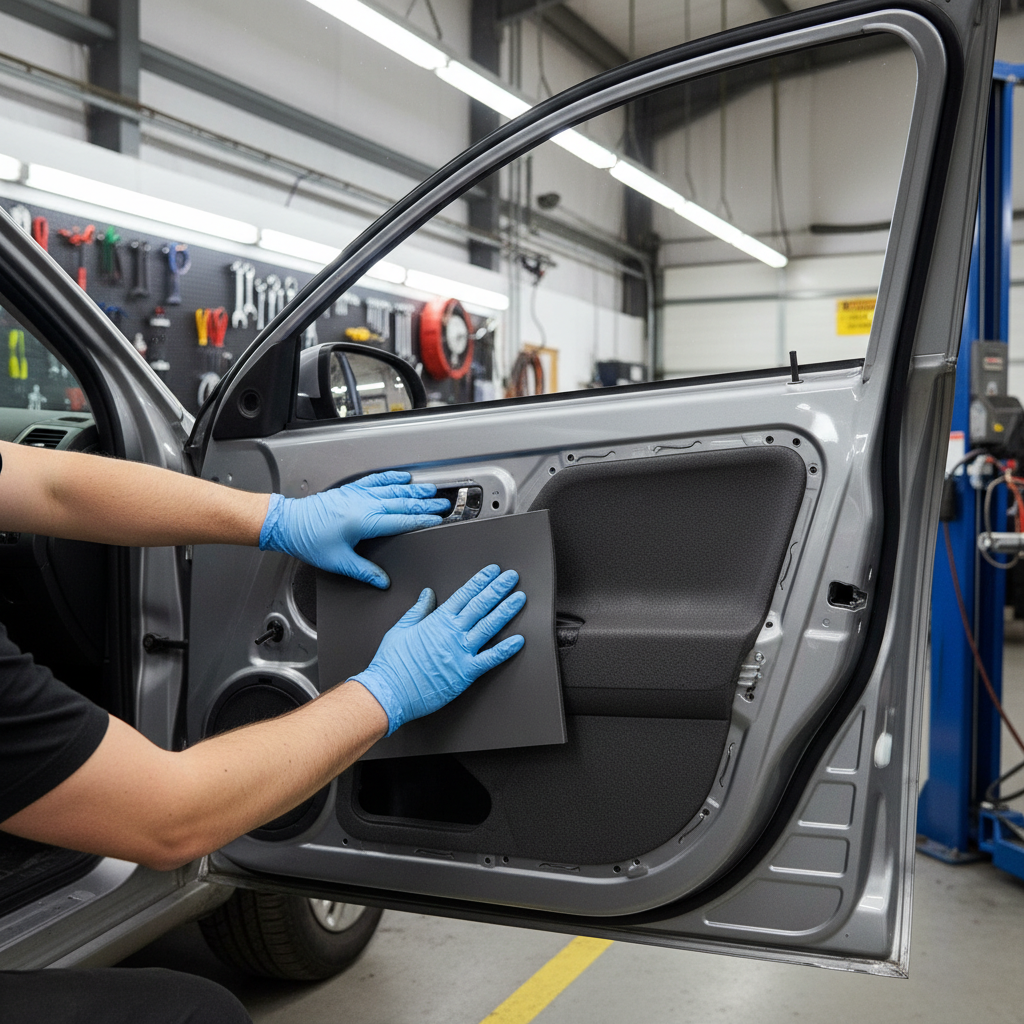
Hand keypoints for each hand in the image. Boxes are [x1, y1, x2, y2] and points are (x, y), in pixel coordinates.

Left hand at [258, 471, 448, 586]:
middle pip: (402, 503)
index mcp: (365, 522)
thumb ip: (365, 572)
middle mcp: (364, 504)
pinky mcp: (350, 490)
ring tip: (431, 490)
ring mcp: (358, 494)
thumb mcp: (339, 562)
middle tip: (443, 504)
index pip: (402, 520)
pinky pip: (376, 480)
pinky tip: (402, 477)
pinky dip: (391, 478)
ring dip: (413, 490)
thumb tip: (383, 581)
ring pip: (393, 490)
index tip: (438, 518)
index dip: (422, 520)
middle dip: (425, 504)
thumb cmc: (309, 541)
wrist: (288, 523)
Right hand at [353, 564, 525, 734]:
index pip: (464, 594)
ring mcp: (460, 652)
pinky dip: (505, 650)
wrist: (388, 691)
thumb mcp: (400, 629)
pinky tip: (519, 641)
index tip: (493, 572)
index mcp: (437, 620)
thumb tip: (427, 594)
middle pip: (480, 605)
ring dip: (506, 610)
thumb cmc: (391, 664)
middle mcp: (452, 633)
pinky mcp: (465, 673)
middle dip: (498, 589)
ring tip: (519, 598)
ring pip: (489, 626)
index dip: (480, 581)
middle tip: (512, 578)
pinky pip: (490, 659)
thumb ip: (418, 610)